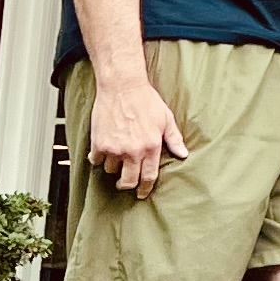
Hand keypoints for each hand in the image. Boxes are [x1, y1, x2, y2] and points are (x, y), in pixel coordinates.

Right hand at [89, 75, 193, 197]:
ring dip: (114, 167)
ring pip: (111, 170)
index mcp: (151, 147)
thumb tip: (183, 154)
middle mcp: (133, 151)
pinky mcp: (99, 143)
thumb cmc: (145, 100)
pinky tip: (102, 150)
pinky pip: (96, 160)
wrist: (122, 86)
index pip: (148, 177)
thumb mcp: (165, 118)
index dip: (145, 189)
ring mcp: (115, 148)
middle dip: (127, 185)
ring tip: (116, 156)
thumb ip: (174, 138)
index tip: (142, 194)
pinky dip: (98, 158)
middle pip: (128, 181)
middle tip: (125, 184)